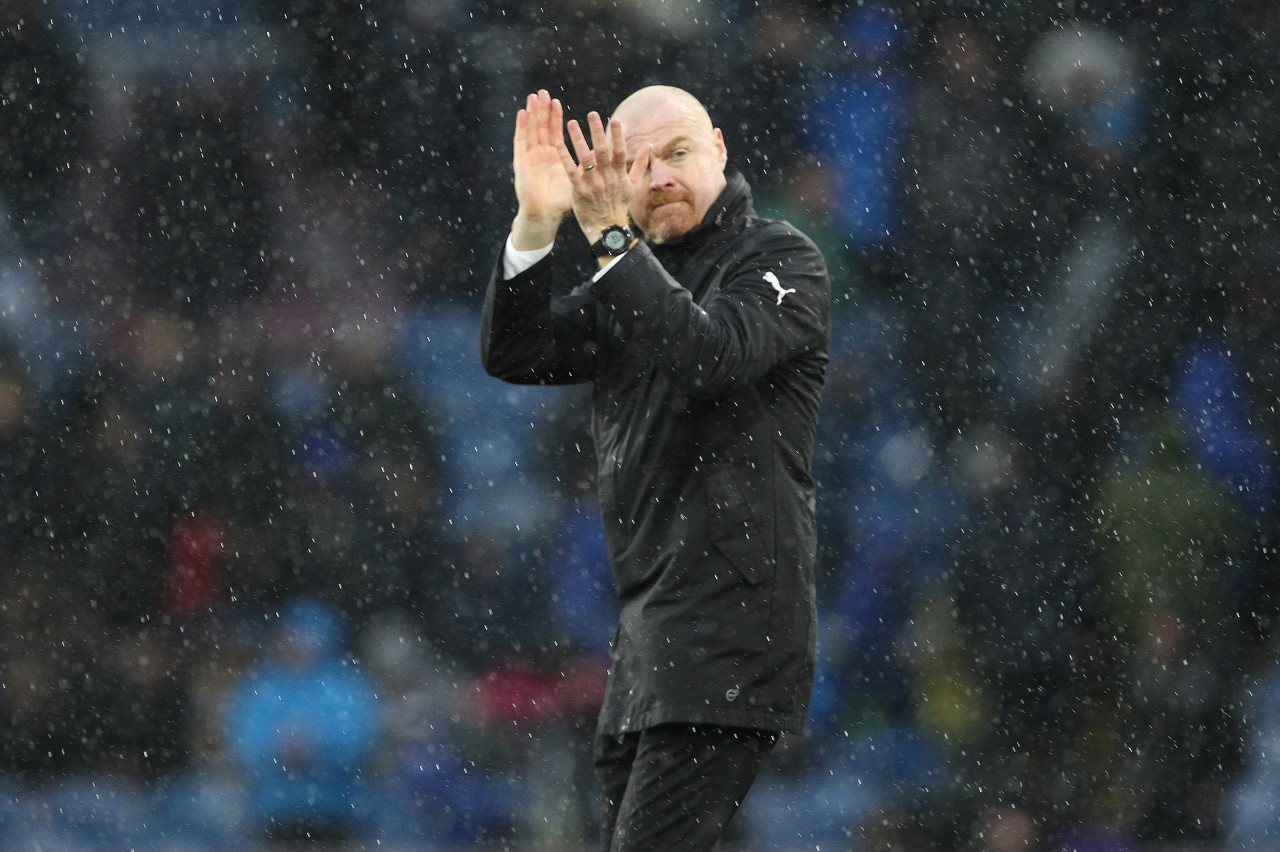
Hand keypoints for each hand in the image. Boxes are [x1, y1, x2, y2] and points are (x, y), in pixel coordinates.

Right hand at [511, 90, 572, 249]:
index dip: (554, 117)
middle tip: (543, 92)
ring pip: (531, 129)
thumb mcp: (578, 181)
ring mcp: (529, 156)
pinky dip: (521, 127)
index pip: (553, 132)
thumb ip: (588, 168)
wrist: (544, 214)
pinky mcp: (521, 161)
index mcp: (553, 157)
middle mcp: (540, 154)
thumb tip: (602, 156)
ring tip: (534, 96)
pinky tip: (523, 113)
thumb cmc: (560, 202)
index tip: (557, 101)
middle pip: (540, 127)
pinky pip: (521, 140)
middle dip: (542, 110)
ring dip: (532, 113)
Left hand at [556, 110, 651, 244]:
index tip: (615, 120)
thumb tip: (650, 145)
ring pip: (584, 158)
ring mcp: (592, 184)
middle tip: (592, 114)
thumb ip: (640, 164)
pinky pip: (570, 171)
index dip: (618, 136)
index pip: (620, 152)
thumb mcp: (633, 185)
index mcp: (619, 175)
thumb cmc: (620, 205)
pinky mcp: (578, 190)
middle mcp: (606, 178)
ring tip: (571, 123)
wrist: (606, 228)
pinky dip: (565, 157)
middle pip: (601, 151)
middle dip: (597, 131)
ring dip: (578, 139)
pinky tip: (559, 144)